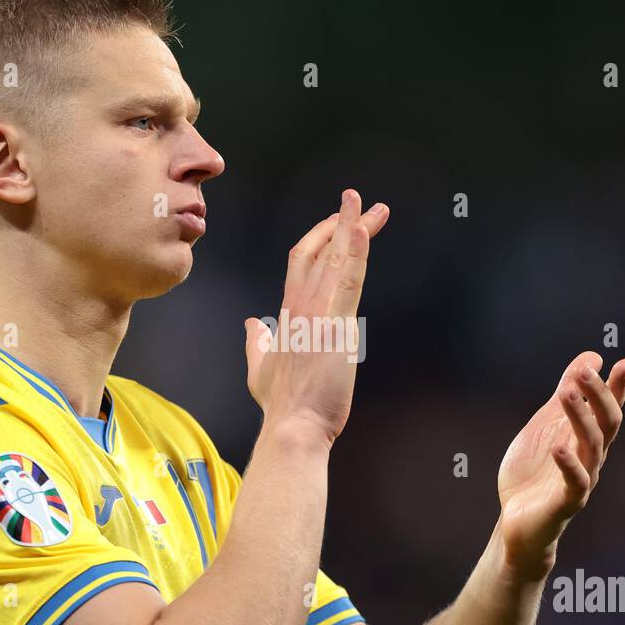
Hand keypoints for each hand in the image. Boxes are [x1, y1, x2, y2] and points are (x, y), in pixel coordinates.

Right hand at [243, 189, 389, 445]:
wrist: (292, 425)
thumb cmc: (281, 404)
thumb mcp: (260, 367)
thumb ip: (255, 342)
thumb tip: (252, 324)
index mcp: (289, 313)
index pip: (302, 262)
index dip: (319, 238)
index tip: (336, 222)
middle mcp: (302, 306)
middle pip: (320, 251)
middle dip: (341, 222)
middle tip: (359, 199)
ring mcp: (319, 313)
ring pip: (336, 258)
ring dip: (354, 226)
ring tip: (372, 205)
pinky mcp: (337, 325)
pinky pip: (348, 280)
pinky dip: (356, 252)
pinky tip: (362, 228)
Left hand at [496, 351, 624, 580]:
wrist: (517, 521)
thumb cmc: (534, 473)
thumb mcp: (546, 424)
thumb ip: (567, 395)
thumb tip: (590, 357)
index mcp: (586, 439)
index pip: (608, 410)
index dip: (617, 388)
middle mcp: (591, 458)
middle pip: (606, 424)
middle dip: (598, 396)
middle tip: (585, 370)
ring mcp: (582, 481)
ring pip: (591, 446)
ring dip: (581, 418)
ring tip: (566, 392)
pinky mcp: (567, 503)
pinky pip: (576, 483)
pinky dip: (568, 464)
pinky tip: (560, 446)